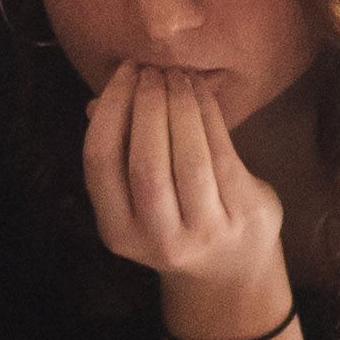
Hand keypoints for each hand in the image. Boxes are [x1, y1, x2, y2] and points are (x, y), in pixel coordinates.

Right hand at [82, 65, 286, 295]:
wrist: (231, 267)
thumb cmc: (174, 216)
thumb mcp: (135, 200)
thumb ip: (116, 155)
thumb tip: (96, 102)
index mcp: (118, 232)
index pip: (102, 163)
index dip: (111, 110)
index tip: (124, 73)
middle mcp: (159, 239)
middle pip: (147, 164)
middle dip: (148, 107)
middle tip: (152, 71)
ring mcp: (205, 232)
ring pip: (190, 160)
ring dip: (181, 107)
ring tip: (177, 75)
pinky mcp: (243, 216)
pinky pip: (223, 155)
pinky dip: (210, 115)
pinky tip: (201, 90)